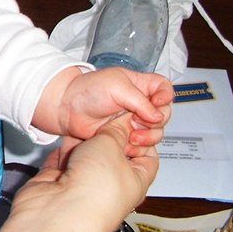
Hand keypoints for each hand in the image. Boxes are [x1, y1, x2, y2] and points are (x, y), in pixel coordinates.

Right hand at [12, 112, 159, 231]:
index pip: (146, 156)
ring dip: (83, 142)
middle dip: (106, 136)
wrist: (60, 210)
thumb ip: (115, 130)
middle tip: (103, 121)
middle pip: (112, 154)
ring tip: (83, 125)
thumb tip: (121, 122)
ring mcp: (84, 186)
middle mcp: (111, 186)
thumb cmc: (95, 192)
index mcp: (136, 182)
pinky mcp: (59, 184)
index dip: (140, 136)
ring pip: (85, 156)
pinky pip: (62, 161)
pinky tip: (64, 138)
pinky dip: (63, 150)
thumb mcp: (112, 145)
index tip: (130, 120)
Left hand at [41, 67, 172, 153]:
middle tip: (138, 121)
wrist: (67, 109)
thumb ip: (140, 101)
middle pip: (164, 114)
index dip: (165, 96)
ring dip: (149, 136)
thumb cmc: (88, 90)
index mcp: (139, 85)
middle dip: (156, 121)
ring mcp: (133, 121)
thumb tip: (158, 116)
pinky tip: (128, 144)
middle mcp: (139, 103)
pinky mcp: (125, 136)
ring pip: (156, 132)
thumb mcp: (117, 86)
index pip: (164, 88)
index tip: (157, 103)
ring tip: (132, 136)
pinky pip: (142, 144)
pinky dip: (139, 146)